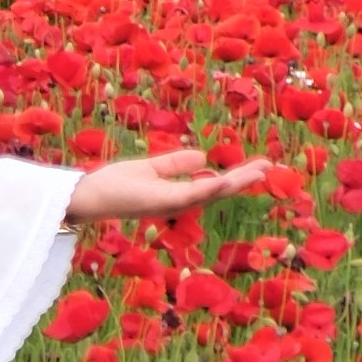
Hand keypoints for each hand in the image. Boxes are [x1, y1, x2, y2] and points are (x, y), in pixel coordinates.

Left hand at [65, 146, 275, 224]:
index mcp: (179, 193)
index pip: (215, 183)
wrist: (90, 195)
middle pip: (220, 189)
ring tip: (260, 171)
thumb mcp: (151, 168)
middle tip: (271, 167)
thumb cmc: (115, 183)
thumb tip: (204, 157)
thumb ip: (176, 163)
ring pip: (212, 192)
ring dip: (236, 182)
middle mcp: (180, 201)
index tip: (262, 165)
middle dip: (245, 179)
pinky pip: (191, 194)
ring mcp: (172, 203)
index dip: (239, 175)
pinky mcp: (162, 202)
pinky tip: (226, 180)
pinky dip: (210, 187)